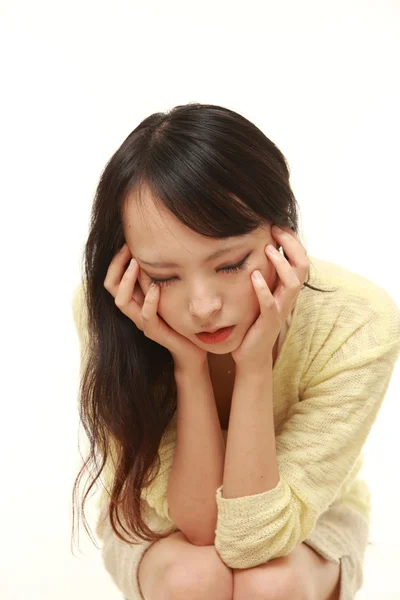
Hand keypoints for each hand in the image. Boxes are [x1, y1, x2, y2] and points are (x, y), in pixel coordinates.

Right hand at [104, 243, 207, 370]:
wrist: (192, 349)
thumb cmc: (180, 318)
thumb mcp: (167, 293)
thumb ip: (158, 278)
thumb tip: (159, 250)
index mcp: (135, 300)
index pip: (113, 279)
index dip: (116, 261)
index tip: (127, 243)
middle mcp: (134, 311)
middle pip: (111, 288)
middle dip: (117, 266)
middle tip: (128, 248)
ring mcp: (142, 323)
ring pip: (122, 302)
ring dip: (128, 280)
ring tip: (136, 263)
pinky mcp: (155, 332)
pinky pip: (146, 316)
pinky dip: (149, 301)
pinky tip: (156, 288)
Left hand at [231, 226, 309, 371]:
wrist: (251, 354)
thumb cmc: (254, 321)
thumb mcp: (260, 293)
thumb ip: (264, 274)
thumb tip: (255, 248)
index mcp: (287, 288)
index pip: (300, 258)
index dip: (293, 240)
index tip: (278, 224)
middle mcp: (288, 297)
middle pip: (302, 266)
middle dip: (291, 245)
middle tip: (275, 230)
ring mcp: (280, 310)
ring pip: (293, 283)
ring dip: (281, 263)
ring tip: (268, 249)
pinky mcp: (268, 322)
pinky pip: (270, 304)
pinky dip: (263, 289)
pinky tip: (254, 276)